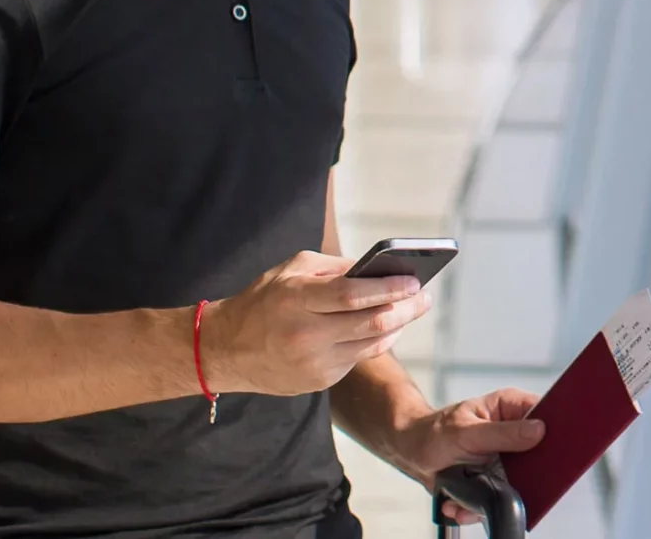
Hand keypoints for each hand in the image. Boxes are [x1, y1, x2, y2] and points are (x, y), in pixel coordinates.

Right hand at [201, 250, 433, 395]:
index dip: (388, 288)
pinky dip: (376, 342)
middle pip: (370, 324)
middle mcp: (305, 335)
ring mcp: (313, 363)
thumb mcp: (290, 270)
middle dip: (406, 308)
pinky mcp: (319, 382)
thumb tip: (378, 269)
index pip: (352, 295)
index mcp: (296, 300)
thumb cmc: (263, 301)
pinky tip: (386, 328)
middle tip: (424, 296)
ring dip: (397, 326)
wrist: (226, 350)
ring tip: (412, 308)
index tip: (414, 280)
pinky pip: (358, 359)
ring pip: (371, 345)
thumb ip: (334, 268)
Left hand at [386, 388, 545, 524]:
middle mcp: (513, 431)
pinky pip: (501, 498)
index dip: (554, 432)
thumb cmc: (432, 433)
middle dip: (524, 476)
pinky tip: (458, 502)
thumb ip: (502, 433)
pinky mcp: (498, 480)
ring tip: (467, 493)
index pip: (547, 415)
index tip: (548, 450)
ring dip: (496, 495)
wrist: (411, 454)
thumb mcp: (466, 432)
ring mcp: (507, 459)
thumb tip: (537, 431)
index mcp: (511, 408)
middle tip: (503, 480)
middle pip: (541, 454)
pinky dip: (477, 507)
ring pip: (522, 483)